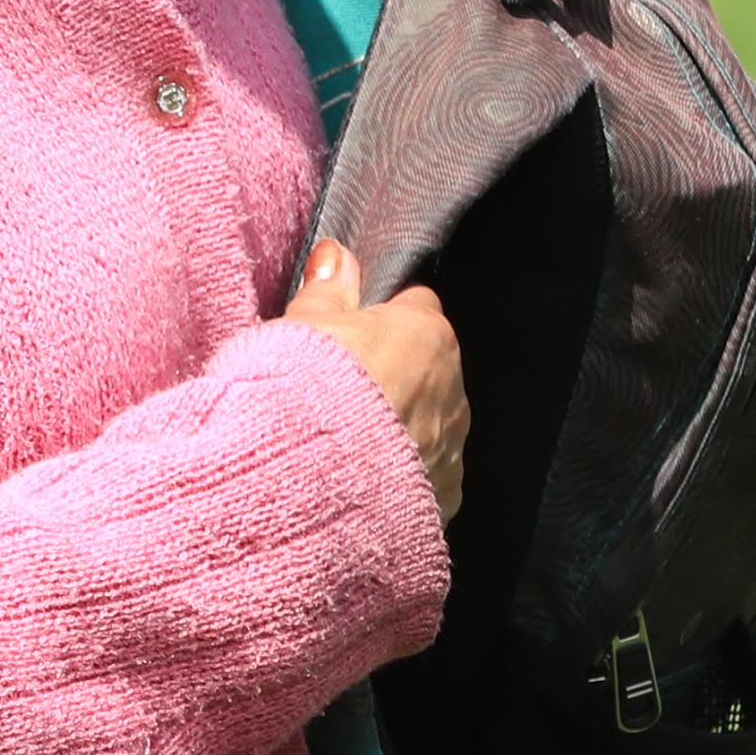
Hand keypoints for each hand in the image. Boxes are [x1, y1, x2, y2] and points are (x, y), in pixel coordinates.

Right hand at [279, 242, 466, 522]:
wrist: (306, 484)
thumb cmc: (305, 394)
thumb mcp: (303, 326)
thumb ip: (326, 289)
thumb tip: (336, 256)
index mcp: (426, 335)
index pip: (416, 307)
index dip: (380, 318)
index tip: (349, 332)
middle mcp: (453, 391)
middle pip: (427, 370)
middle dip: (392, 376)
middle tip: (336, 390)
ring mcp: (451, 448)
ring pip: (429, 424)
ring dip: (398, 428)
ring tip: (344, 441)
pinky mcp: (441, 498)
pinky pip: (425, 478)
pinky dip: (400, 477)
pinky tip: (359, 479)